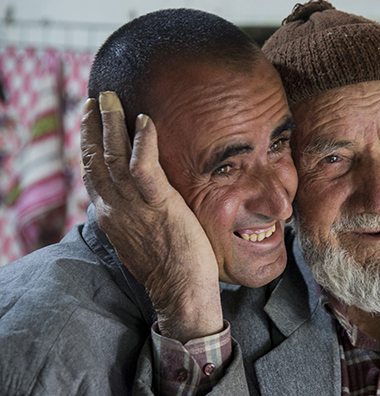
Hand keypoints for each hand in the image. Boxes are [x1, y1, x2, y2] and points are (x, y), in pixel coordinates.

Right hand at [81, 92, 222, 342]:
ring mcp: (134, 206)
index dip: (89, 142)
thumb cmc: (168, 266)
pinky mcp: (159, 205)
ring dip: (112, 124)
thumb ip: (134, 213)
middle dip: (94, 125)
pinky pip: (144, 168)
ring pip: (114, 157)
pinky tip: (144, 120)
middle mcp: (115, 207)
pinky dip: (142, 142)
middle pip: (96, 158)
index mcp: (111, 214)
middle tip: (97, 98)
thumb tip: (138, 197)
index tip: (90, 118)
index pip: (93, 172)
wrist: (180, 291)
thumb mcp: (141, 236)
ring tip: (112, 99)